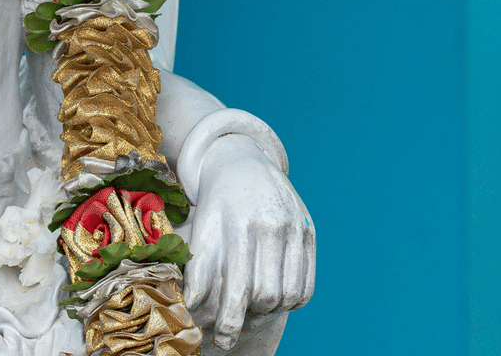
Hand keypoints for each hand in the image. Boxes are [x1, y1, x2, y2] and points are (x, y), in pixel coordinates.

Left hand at [183, 135, 313, 348]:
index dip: (231, 320)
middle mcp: (272, 224)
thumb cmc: (215, 202)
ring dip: (270, 312)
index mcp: (239, 224)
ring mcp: (295, 226)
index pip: (241, 287)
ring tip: (251, 310)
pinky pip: (307, 284)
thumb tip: (190, 309)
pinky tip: (274, 297)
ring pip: (289, 294)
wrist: (242, 162)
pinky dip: (291, 300)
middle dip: (249, 318)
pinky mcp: (310, 230)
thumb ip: (198, 269)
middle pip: (268, 295)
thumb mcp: (201, 229)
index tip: (222, 339)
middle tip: (233, 324)